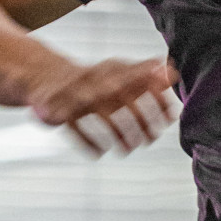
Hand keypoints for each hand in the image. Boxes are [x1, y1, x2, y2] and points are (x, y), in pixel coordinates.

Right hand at [25, 55, 179, 155]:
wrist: (48, 76)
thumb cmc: (93, 79)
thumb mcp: (118, 71)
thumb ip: (145, 74)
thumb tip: (173, 73)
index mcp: (113, 69)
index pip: (142, 81)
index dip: (158, 100)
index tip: (170, 118)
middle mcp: (97, 80)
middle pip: (125, 100)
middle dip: (141, 123)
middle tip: (150, 139)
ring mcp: (78, 95)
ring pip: (105, 117)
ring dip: (120, 137)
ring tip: (128, 148)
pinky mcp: (61, 110)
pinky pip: (79, 129)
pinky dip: (91, 144)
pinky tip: (100, 152)